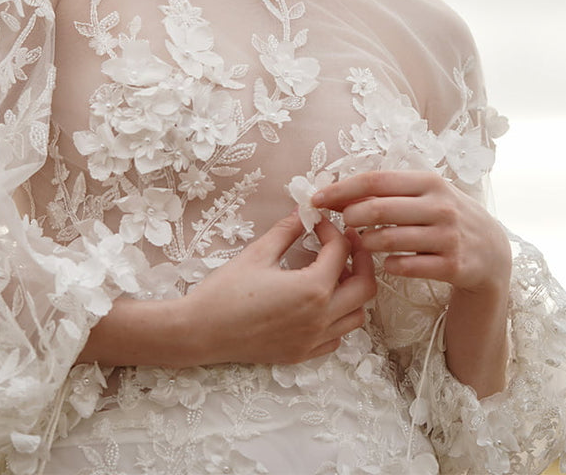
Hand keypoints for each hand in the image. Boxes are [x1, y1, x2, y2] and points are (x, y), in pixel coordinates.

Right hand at [186, 211, 376, 365]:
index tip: (318, 222)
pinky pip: (336, 337)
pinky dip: (337, 318)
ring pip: (356, 315)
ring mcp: (313, 341)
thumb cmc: (226, 291)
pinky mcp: (302, 354)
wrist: (200, 331)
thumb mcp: (258, 252)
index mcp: (313, 289)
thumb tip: (304, 211)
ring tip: (332, 272)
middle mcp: (321, 318)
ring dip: (352, 291)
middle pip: (365, 287)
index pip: (341, 252)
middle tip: (344, 243)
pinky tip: (318, 302)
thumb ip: (287, 230)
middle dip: (360, 259)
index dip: (332, 230)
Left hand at [312, 170, 510, 294]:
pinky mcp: (452, 265)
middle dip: (350, 217)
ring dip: (366, 243)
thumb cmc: (447, 217)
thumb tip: (342, 192)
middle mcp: (440, 205)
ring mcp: (447, 236)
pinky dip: (389, 264)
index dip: (341, 189)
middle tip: (340, 224)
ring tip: (360, 243)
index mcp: (428, 181)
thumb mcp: (427, 194)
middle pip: (378, 209)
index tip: (317, 199)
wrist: (492, 253)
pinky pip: (407, 266)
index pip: (375, 181)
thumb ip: (391, 191)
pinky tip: (385, 263)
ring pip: (389, 239)